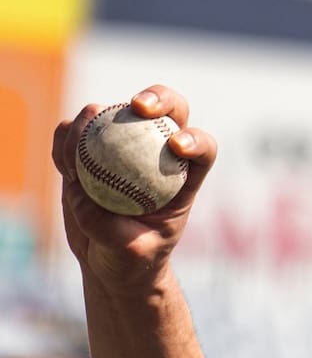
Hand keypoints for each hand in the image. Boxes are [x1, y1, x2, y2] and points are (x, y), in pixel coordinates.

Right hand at [52, 86, 214, 293]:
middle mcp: (155, 152)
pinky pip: (72, 130)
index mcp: (183, 178)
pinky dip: (64, 142)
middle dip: (158, 97)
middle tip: (137, 107)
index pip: (202, 149)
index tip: (177, 147)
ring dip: (89, 124)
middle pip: (167, 109)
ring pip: (109, 111)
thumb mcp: (129, 253)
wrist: (107, 259)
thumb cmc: (132, 260)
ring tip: (75, 166)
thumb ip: (111, 228)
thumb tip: (84, 194)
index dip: (195, 139)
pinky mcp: (88, 146)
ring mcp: (120, 143)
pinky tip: (63, 167)